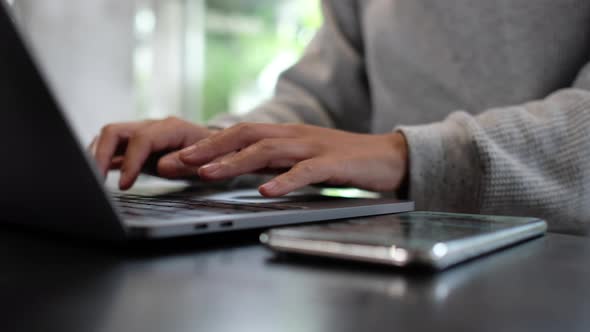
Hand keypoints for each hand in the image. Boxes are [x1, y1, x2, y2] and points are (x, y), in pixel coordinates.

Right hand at [90, 116, 214, 189]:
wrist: (215, 146)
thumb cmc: (214, 153)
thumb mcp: (209, 159)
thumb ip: (185, 162)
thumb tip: (162, 166)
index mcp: (171, 128)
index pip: (141, 139)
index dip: (131, 161)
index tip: (125, 184)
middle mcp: (152, 127)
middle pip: (115, 131)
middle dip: (100, 154)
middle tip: (96, 180)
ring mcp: (141, 134)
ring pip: (109, 137)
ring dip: (96, 155)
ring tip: (91, 179)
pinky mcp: (135, 146)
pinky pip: (112, 148)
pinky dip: (101, 160)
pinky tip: (96, 175)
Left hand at [178, 123, 408, 196]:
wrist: (387, 156)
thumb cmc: (340, 161)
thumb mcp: (299, 159)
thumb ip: (273, 162)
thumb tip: (238, 169)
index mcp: (284, 135)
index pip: (239, 134)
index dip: (207, 144)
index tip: (179, 157)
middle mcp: (294, 136)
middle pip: (245, 136)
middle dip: (209, 149)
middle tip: (180, 162)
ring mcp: (313, 148)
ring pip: (268, 150)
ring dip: (235, 162)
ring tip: (208, 174)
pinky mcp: (333, 164)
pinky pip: (304, 171)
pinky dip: (283, 181)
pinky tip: (265, 191)